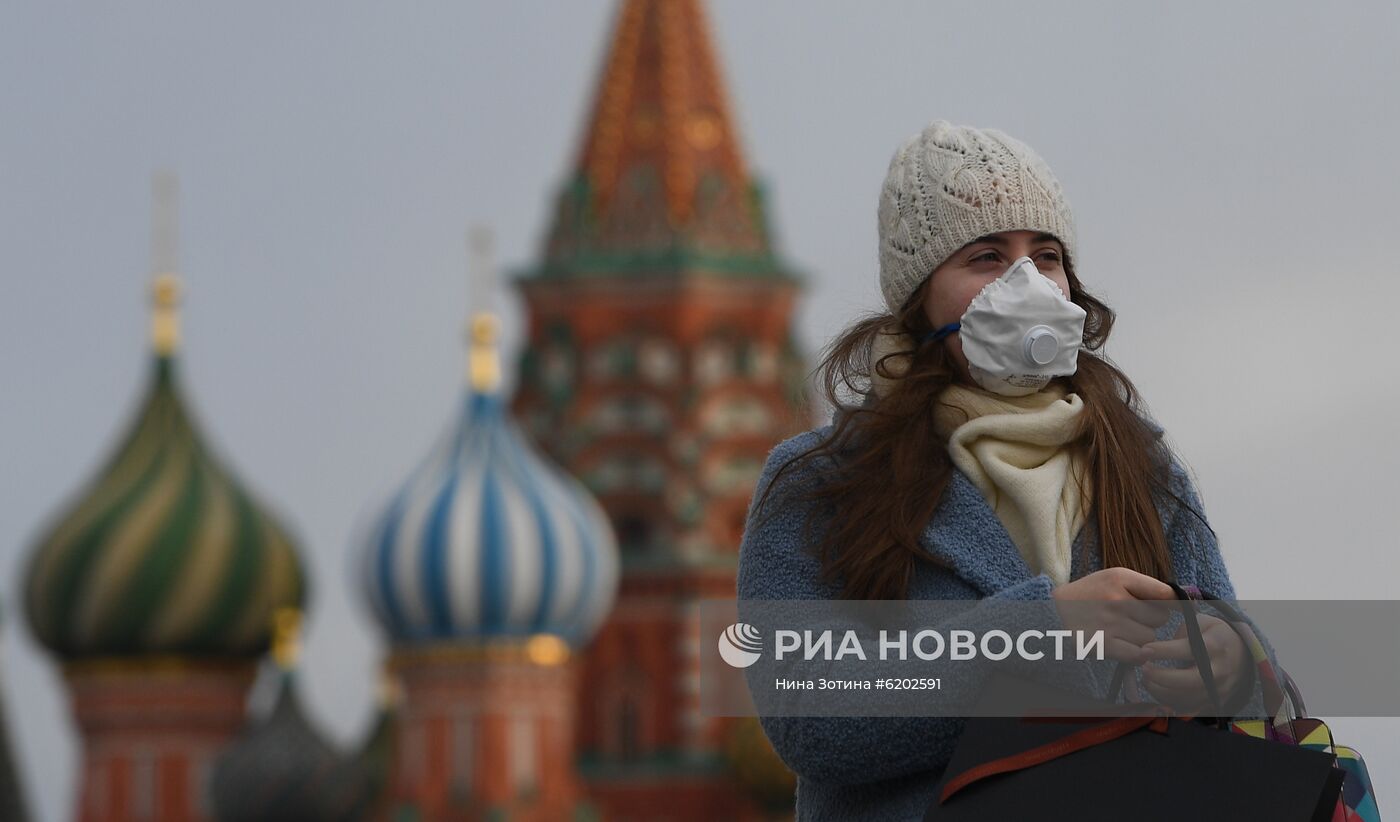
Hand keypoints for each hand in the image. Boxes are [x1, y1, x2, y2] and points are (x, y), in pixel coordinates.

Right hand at [1050, 567, 1175, 663]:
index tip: (1182, 607)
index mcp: (1119, 578)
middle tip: (1133, 619)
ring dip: (1141, 638)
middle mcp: (1115, 599)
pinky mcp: (1102, 644)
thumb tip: (1185, 599)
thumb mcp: (1114, 578)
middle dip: (1151, 621)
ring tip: (1122, 631)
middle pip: (1159, 618)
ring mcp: (1108, 623)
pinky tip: (1125, 646)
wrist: (1051, 613)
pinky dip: (1136, 654)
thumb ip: (1146, 586)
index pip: (1165, 592)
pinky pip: (1137, 654)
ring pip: (1149, 638)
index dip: (1176, 603)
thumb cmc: (1090, 595)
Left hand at [1141, 614, 1250, 713]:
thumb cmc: (1214, 636)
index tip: (1144, 649)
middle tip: (1143, 668)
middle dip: (1162, 676)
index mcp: (1215, 646)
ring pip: (1187, 698)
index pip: (1187, 650)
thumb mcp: (1202, 623)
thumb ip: (1183, 631)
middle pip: (1189, 680)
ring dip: (1161, 691)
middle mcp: (1219, 671)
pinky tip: (1156, 690)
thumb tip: (1164, 645)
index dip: (1164, 651)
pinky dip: (1169, 702)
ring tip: (1146, 679)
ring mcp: (1217, 690)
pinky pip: (1188, 708)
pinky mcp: (1213, 703)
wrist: (1242, 656)